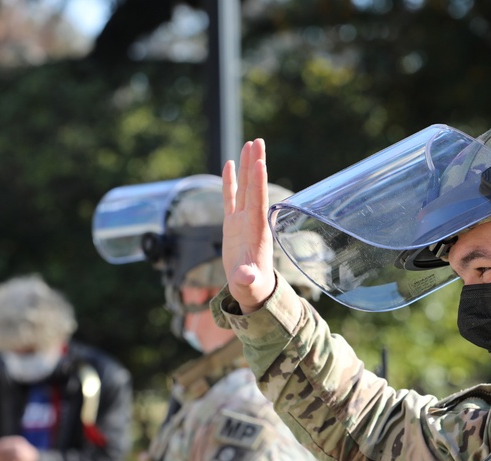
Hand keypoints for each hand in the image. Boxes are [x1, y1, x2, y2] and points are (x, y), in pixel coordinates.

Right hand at [222, 139, 276, 312]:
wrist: (251, 288)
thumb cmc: (251, 286)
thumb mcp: (248, 284)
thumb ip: (246, 279)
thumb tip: (245, 278)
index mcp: (257, 231)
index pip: (258, 202)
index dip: (258, 183)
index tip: (260, 162)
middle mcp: (252, 221)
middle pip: (255, 187)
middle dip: (256, 165)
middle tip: (258, 141)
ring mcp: (242, 220)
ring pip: (245, 187)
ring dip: (247, 167)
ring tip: (249, 144)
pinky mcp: (233, 224)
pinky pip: (231, 198)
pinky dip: (230, 181)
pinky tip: (229, 164)